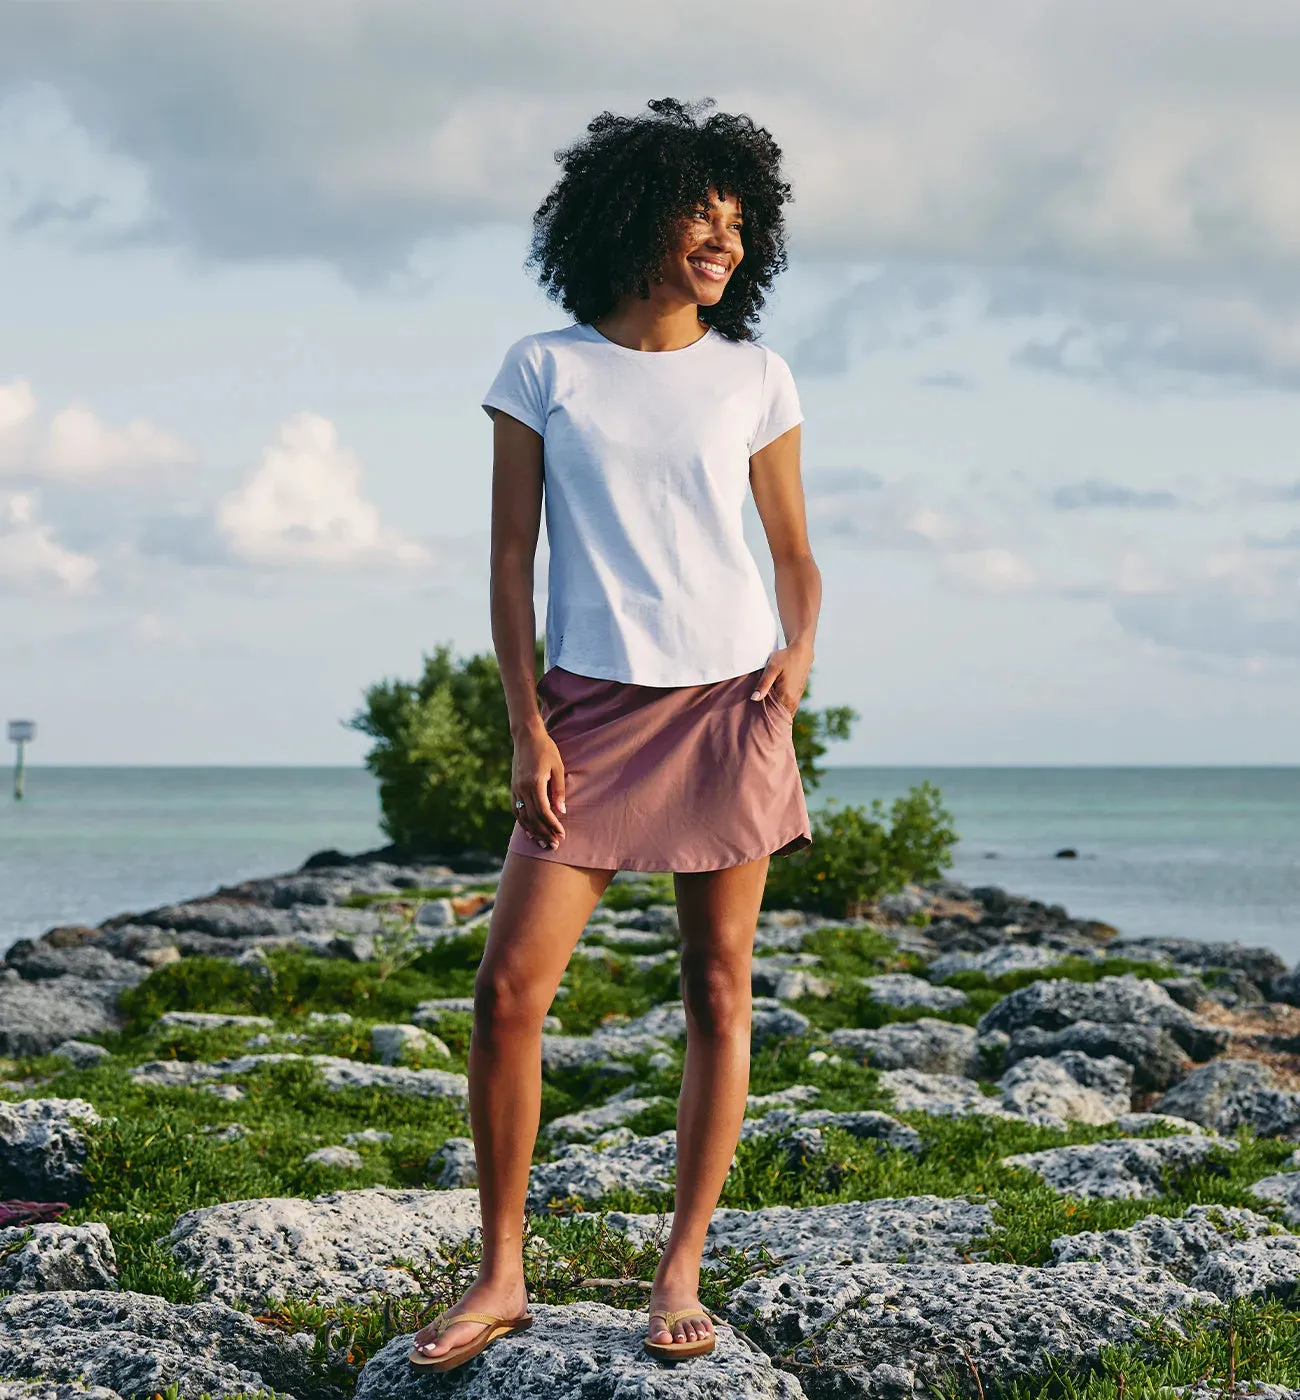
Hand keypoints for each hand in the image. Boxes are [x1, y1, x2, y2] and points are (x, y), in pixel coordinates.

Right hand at [511, 722, 566, 848]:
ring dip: (534, 832)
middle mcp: (522, 789)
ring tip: (543, 843)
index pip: (544, 812)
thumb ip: (559, 791)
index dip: (553, 825)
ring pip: (523, 817)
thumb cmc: (546, 750)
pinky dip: (523, 823)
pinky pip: (517, 811)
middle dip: (544, 833)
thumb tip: (561, 812)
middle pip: (533, 818)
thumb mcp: (558, 768)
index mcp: (534, 783)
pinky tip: (530, 832)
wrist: (526, 737)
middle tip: (555, 845)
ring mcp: (515, 789)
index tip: (562, 835)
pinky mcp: (513, 789)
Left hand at [751, 644, 811, 718]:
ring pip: (785, 711)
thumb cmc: (785, 658)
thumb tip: (754, 699)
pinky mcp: (798, 694)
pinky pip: (788, 706)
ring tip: (762, 714)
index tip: (755, 724)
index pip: (775, 716)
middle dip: (770, 718)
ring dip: (775, 713)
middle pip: (780, 716)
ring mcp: (797, 698)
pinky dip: (780, 707)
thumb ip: (763, 684)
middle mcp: (793, 700)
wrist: (801, 651)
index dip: (765, 720)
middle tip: (756, 721)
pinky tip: (771, 705)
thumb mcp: (771, 668)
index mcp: (786, 696)